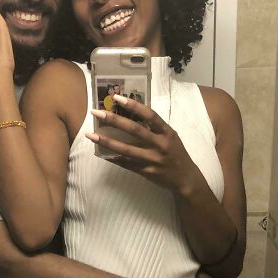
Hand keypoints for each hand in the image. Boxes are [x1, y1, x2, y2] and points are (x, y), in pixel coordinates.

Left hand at [86, 95, 202, 194]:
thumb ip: (155, 127)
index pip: (149, 115)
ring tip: (92, 135)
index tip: (117, 98)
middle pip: (134, 130)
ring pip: (127, 149)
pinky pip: (127, 164)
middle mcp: (160, 145)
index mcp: (167, 132)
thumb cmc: (176, 154)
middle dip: (114, 120)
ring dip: (107, 142)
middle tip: (97, 113)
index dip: (133, 105)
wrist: (186, 180)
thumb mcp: (171, 137)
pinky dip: (115, 159)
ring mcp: (153, 160)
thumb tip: (133, 114)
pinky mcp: (147, 173)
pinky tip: (102, 154)